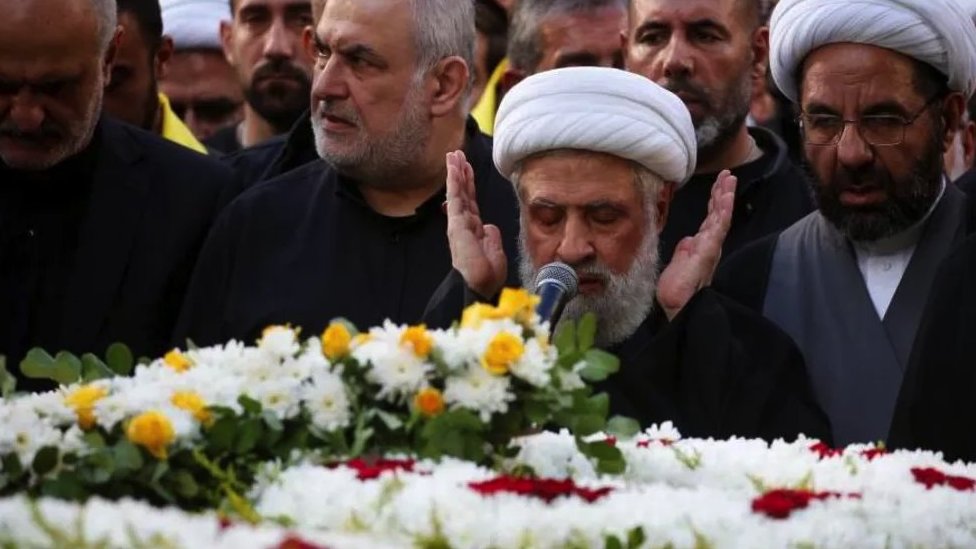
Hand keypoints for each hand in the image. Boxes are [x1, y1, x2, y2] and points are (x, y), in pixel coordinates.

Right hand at [445, 150, 507, 297]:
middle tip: (456, 155)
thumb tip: (489, 226)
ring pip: (457, 192)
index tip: (467, 170)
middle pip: (462, 194)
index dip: (469, 185)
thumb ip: (491, 236)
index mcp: (473, 231)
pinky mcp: (456, 223)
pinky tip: (453, 167)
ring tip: (453, 155)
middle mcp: (463, 225)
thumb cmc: (487, 276)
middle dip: (460, 174)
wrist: (480, 286)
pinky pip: (456, 197)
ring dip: (455, 173)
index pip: (470, 203)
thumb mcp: (495, 251)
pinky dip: (455, 181)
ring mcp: (458, 224)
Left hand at [657, 170, 736, 320]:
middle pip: (718, 214)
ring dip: (725, 197)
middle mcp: (710, 244)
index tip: (718, 183)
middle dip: (723, 193)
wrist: (675, 304)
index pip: (710, 218)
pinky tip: (725, 197)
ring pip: (721, 217)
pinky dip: (723, 211)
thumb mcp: (677, 263)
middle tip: (727, 174)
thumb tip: (688, 240)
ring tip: (729, 179)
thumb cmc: (676, 288)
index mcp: (702, 245)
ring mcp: (710, 247)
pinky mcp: (708, 251)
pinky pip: (718, 228)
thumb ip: (685, 250)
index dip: (715, 200)